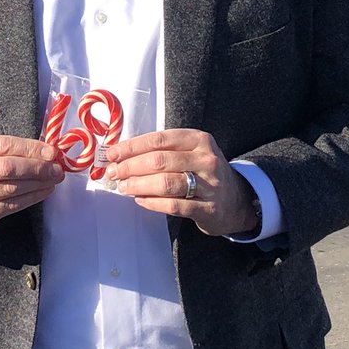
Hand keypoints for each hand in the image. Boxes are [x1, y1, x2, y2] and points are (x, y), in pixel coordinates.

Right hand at [0, 135, 63, 242]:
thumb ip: (8, 152)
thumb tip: (46, 151)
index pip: (2, 145)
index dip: (30, 148)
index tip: (51, 152)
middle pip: (7, 167)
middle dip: (37, 167)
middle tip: (57, 169)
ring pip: (10, 188)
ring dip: (38, 183)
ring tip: (54, 179)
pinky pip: (10, 205)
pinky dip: (32, 197)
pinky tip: (44, 191)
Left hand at [105, 129, 257, 237]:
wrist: (236, 201)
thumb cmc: (204, 173)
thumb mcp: (191, 153)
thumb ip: (163, 151)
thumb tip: (122, 155)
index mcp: (199, 140)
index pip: (159, 139)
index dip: (131, 147)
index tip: (111, 154)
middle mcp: (206, 159)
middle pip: (160, 160)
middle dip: (130, 166)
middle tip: (112, 173)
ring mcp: (210, 185)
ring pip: (166, 183)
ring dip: (138, 185)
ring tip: (123, 187)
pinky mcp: (209, 209)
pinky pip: (174, 205)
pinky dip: (152, 203)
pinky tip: (140, 200)